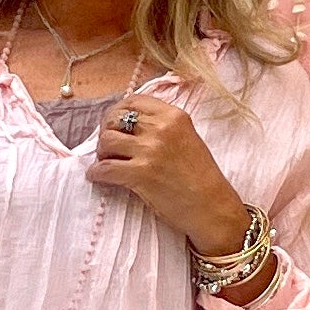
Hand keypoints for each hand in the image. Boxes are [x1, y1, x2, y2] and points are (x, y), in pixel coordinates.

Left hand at [86, 93, 249, 254]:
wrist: (212, 207)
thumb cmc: (201, 178)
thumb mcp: (187, 139)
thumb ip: (163, 128)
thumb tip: (131, 127)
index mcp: (173, 116)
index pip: (133, 101)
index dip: (116, 112)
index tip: (113, 125)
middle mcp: (161, 128)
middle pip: (115, 119)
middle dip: (106, 132)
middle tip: (107, 148)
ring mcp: (150, 150)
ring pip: (107, 141)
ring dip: (101, 153)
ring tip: (106, 162)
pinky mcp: (140, 174)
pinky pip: (105, 169)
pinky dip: (97, 174)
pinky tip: (98, 177)